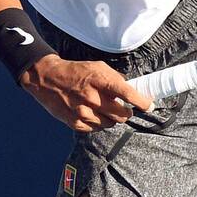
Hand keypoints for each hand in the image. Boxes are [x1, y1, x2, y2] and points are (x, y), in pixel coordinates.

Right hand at [19, 54, 152, 130]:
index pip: (128, 94)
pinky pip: (95, 129)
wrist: (47, 78)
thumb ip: (115, 79)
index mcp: (101, 80)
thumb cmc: (76, 71)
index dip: (142, 102)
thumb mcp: (98, 67)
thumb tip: (132, 91)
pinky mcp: (75, 122)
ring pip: (110, 124)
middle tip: (122, 108)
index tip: (149, 105)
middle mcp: (93, 97)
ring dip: (110, 118)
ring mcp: (83, 112)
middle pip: (122, 115)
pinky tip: (91, 113)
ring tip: (102, 108)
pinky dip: (97, 123)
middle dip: (125, 112)